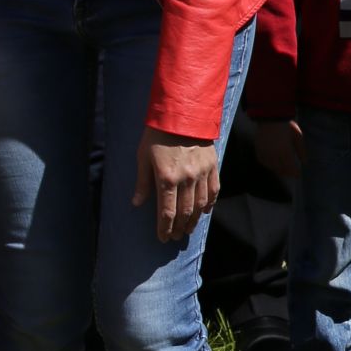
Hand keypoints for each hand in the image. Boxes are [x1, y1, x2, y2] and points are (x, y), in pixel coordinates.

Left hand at [134, 126, 220, 244]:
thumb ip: (142, 182)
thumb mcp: (143, 156)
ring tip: (188, 229)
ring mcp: (201, 173)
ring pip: (200, 205)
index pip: (166, 212)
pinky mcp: (212, 166)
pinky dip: (210, 204)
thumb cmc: (158, 134)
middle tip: (175, 237)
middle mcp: (186, 179)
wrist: (182, 113)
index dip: (164, 228)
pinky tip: (205, 212)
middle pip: (184, 212)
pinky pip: (214, 191)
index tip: (163, 238)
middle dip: (179, 228)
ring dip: (194, 220)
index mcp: (166, 178)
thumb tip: (137, 203)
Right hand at [254, 116, 304, 183]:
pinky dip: (268, 164)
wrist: (271, 116)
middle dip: (287, 172)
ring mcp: (265, 152)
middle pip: (281, 168)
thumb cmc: (287, 126)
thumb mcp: (298, 136)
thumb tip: (305, 162)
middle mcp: (274, 154)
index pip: (290, 167)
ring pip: (271, 166)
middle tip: (292, 174)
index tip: (298, 175)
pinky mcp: (258, 148)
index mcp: (285, 151)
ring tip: (283, 171)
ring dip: (278, 170)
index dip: (295, 173)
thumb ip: (301, 150)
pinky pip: (262, 160)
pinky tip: (272, 164)